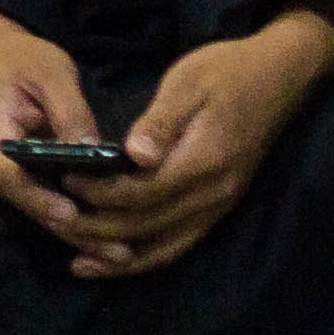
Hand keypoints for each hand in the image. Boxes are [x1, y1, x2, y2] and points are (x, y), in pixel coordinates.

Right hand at [0, 2, 109, 245]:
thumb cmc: (20, 57)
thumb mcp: (50, 73)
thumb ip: (70, 112)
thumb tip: (92, 151)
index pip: (12, 179)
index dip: (42, 200)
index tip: (74, 214)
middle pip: (32, 208)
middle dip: (75, 232)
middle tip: (119, 252)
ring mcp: (9, 175)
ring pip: (42, 213)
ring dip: (80, 234)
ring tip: (122, 254)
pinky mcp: (25, 176)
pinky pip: (48, 204)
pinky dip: (77, 221)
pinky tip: (109, 237)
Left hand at [67, 6, 333, 277]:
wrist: (277, 78)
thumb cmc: (225, 72)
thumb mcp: (187, 83)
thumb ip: (160, 123)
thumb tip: (135, 155)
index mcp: (202, 162)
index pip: (141, 193)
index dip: (100, 193)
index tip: (64, 180)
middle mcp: (212, 195)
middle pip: (147, 226)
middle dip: (98, 227)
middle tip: (55, 218)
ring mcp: (219, 206)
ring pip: (164, 248)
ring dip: (119, 259)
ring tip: (78, 261)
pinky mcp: (219, 208)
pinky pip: (180, 245)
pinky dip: (147, 258)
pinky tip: (119, 262)